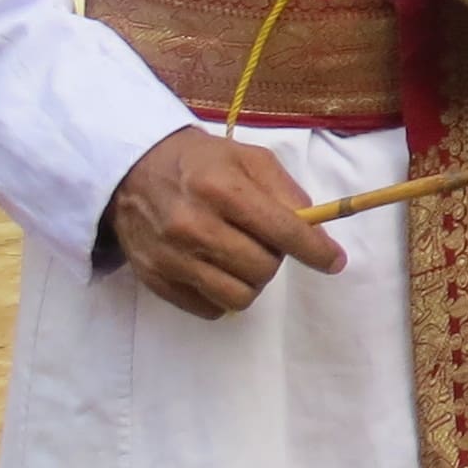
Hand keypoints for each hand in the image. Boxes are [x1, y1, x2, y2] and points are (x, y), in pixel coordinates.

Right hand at [107, 126, 344, 318]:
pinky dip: (222, 294)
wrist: (133, 170)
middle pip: (262, 269)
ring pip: (238, 297)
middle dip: (276, 259)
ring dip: (251, 281)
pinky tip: (216, 268)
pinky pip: (209, 308)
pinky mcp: (155, 279)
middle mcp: (193, 225)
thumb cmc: (202, 163)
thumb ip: (287, 193)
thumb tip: (316, 232)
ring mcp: (170, 257)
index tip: (334, 261)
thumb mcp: (250, 159)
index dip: (315, 250)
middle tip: (265, 242)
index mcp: (222, 189)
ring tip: (241, 257)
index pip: (282, 231)